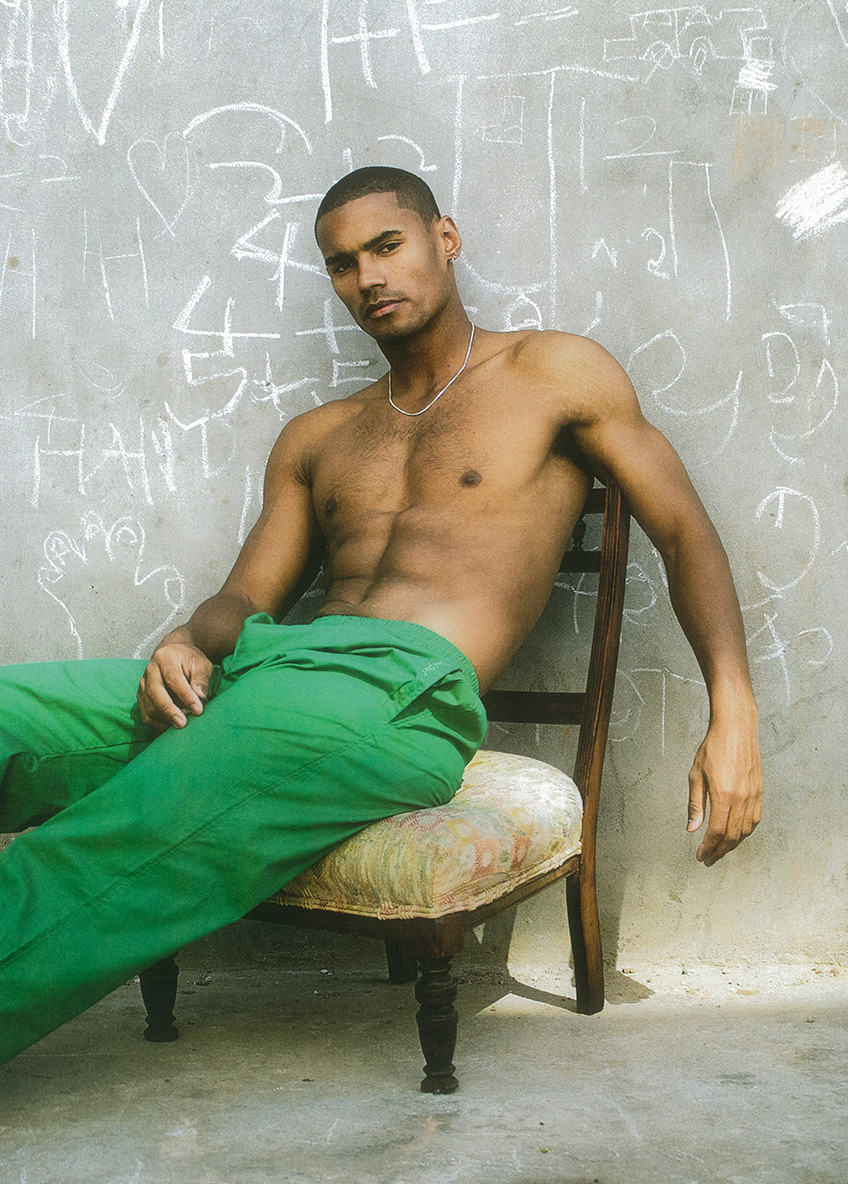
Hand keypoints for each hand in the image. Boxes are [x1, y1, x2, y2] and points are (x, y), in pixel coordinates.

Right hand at [137, 642, 213, 731]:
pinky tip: (171, 727)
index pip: (173, 678)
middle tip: (183, 724)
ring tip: (181, 724)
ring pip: (148, 705)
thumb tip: (200, 696)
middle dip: (169, 710)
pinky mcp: (141, 696)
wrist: (174, 655)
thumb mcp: (201, 664)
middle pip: (154, 692)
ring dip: (164, 718)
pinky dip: (157, 724)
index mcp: (165, 658)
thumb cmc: (190, 660)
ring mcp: (143, 683)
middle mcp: (150, 670)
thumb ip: (201, 679)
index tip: (198, 710)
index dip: (185, 696)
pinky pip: (145, 714)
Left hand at [686, 717, 762, 866]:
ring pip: (745, 830)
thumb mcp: (695, 775)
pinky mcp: (759, 791)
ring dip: (733, 844)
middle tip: (708, 859)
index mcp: (723, 795)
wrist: (736, 730)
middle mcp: (741, 798)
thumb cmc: (713, 749)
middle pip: (732, 836)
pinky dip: (745, 832)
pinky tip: (736, 835)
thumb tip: (692, 829)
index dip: (708, 847)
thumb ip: (695, 804)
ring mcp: (753, 795)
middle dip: (719, 851)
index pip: (717, 831)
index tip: (700, 856)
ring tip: (720, 850)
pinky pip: (754, 819)